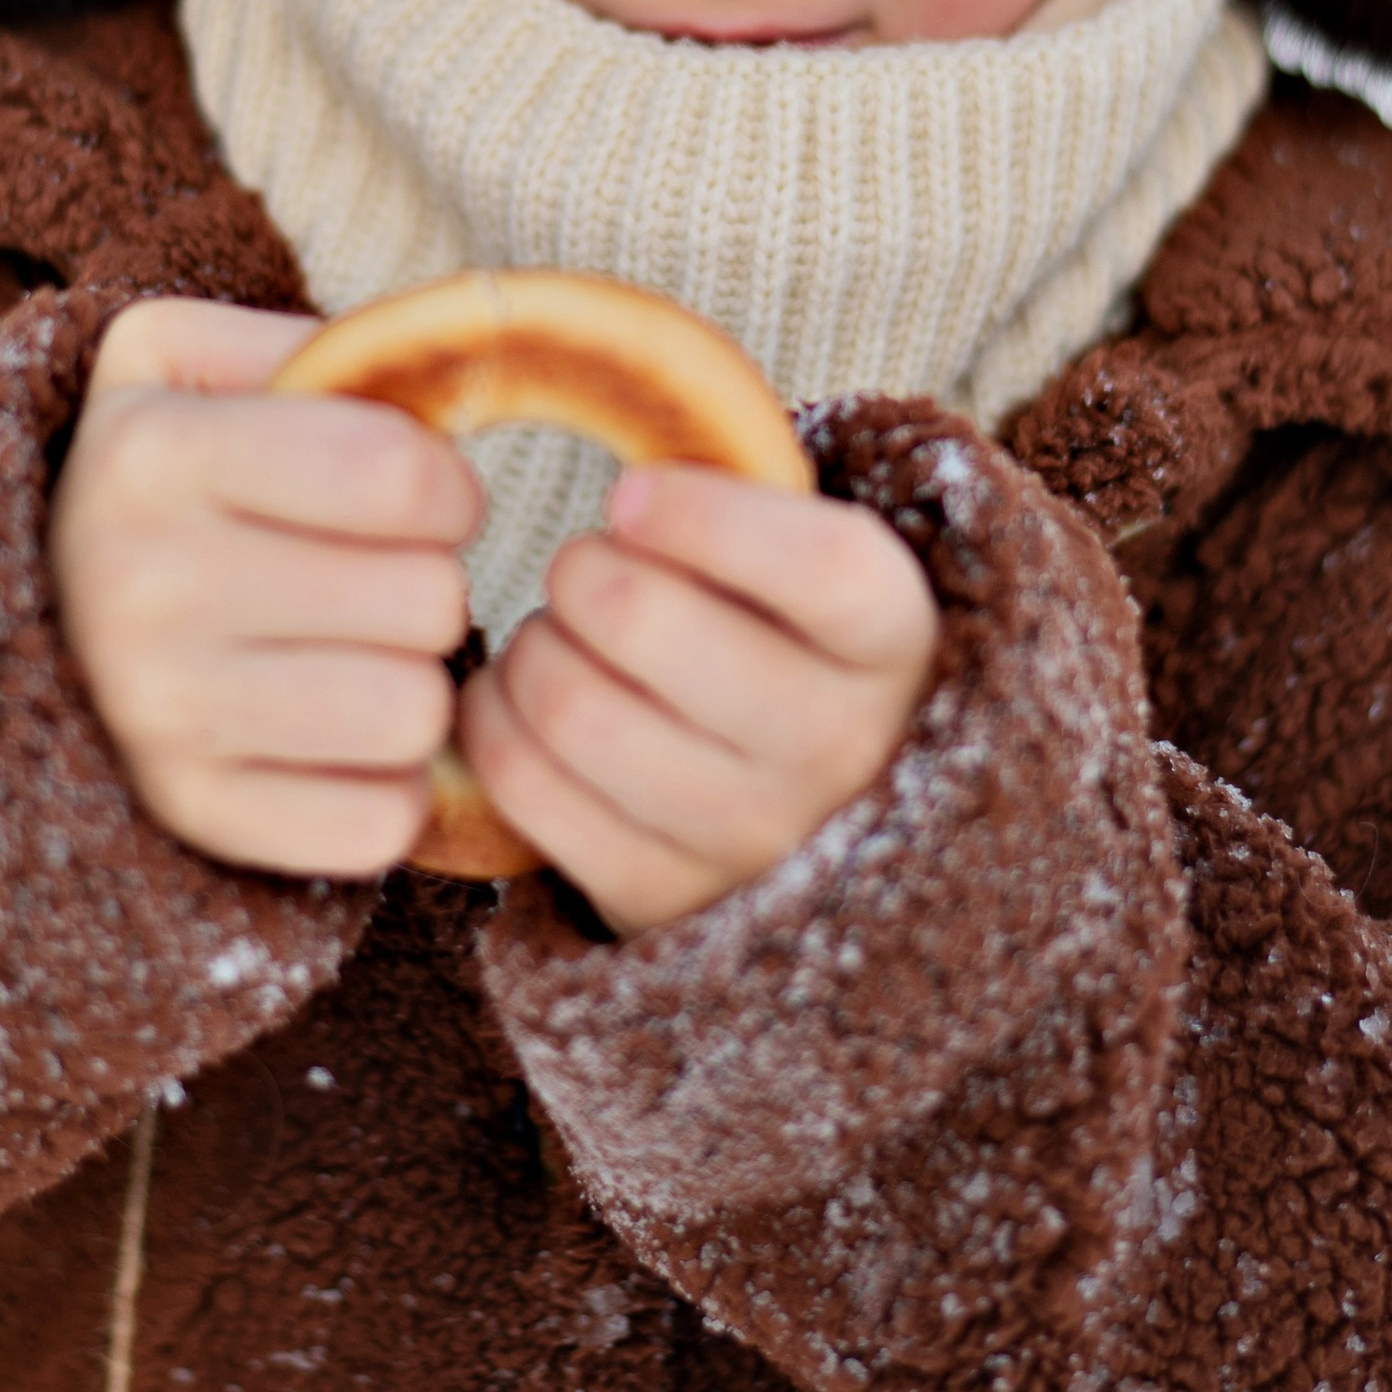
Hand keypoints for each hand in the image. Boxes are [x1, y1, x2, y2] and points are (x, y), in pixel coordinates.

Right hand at [49, 296, 482, 877]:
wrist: (21, 611)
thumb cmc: (151, 477)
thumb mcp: (181, 361)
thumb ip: (306, 344)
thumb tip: (433, 375)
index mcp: (149, 456)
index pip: (400, 476)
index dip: (446, 484)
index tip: (419, 496)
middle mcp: (137, 591)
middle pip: (428, 600)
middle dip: (428, 580)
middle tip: (372, 579)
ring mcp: (156, 719)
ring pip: (415, 713)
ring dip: (414, 681)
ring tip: (356, 652)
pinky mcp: (189, 818)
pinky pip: (380, 821)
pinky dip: (387, 782)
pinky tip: (337, 737)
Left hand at [456, 468, 938, 935]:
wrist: (824, 806)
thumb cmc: (792, 638)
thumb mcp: (813, 563)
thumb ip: (747, 507)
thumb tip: (629, 493)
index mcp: (897, 640)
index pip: (818, 565)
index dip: (702, 516)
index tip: (631, 494)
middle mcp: (844, 750)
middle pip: (643, 621)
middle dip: (582, 571)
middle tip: (586, 569)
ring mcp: (755, 839)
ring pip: (571, 708)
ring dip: (533, 648)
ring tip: (560, 637)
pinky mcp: (663, 899)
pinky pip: (527, 786)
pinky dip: (494, 720)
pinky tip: (523, 697)